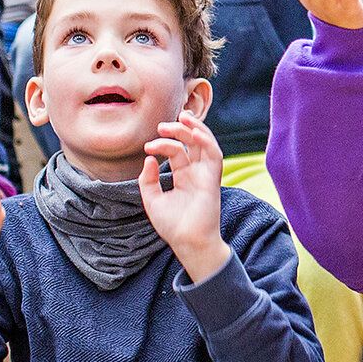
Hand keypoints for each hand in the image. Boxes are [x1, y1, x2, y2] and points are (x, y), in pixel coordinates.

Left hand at [141, 114, 230, 281]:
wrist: (187, 243)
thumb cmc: (172, 226)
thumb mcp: (152, 201)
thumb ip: (148, 180)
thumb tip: (149, 159)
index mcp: (184, 176)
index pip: (177, 151)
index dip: (162, 144)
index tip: (147, 147)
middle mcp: (197, 173)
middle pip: (192, 143)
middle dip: (179, 129)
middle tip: (161, 126)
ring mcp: (206, 175)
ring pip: (205, 144)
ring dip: (196, 129)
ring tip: (181, 118)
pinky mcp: (213, 180)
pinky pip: (215, 156)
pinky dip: (207, 142)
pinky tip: (194, 133)